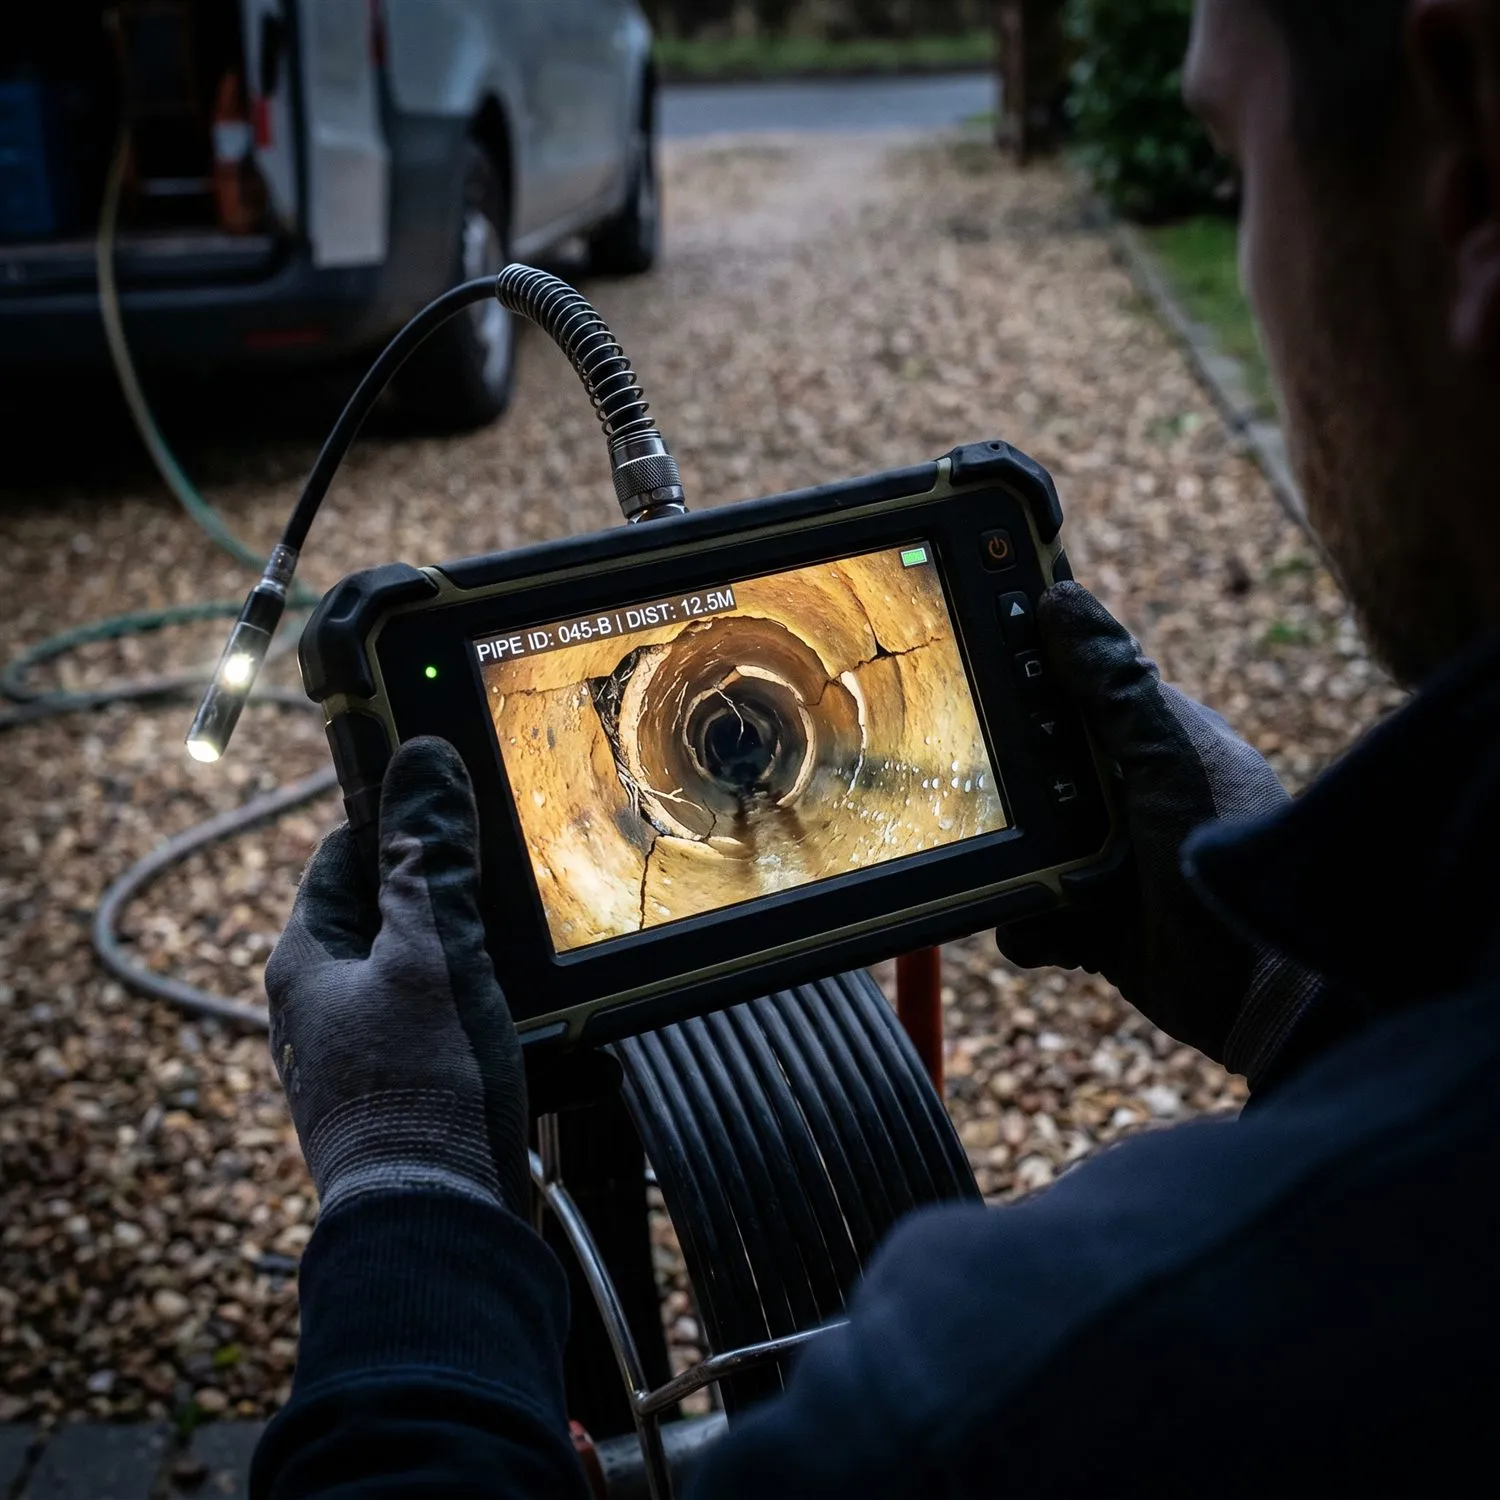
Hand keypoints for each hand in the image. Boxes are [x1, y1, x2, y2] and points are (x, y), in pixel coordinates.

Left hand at [264, 737, 529, 1216]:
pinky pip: (463, 1030)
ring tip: (542, 957)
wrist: (436, 1229)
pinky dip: (507, 1019)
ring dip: (492, 960)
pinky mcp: (415, 1093)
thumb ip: (428, 860)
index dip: (395, 811)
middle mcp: (328, 1004)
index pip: (344, 851)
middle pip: (396, 912)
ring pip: (437, 971)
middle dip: (459, 892)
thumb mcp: (431, 953)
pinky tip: (562, 1034)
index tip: (448, 781)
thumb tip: (422, 760)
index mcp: (308, 959)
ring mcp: (370, 1052)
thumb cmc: (420, 1088)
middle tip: (515, 873)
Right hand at [997, 584, 1320, 1082]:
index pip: (1074, 684)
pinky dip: (1036, 927)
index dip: (1026, 667)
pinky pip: (1025, 910)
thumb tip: (1062, 600)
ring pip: (1018, 842)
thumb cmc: (1225, 869)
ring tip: (1063, 890)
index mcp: (1152, 741)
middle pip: (1029, 767)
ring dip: (1023, 874)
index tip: (972, 649)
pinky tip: (1071, 936)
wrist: (1258, 1001)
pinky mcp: (1090, 920)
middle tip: (1005, 806)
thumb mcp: (1169, 765)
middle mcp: (1125, 794)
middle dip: (1009, 793)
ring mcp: (1105, 859)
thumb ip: (1115, 690)